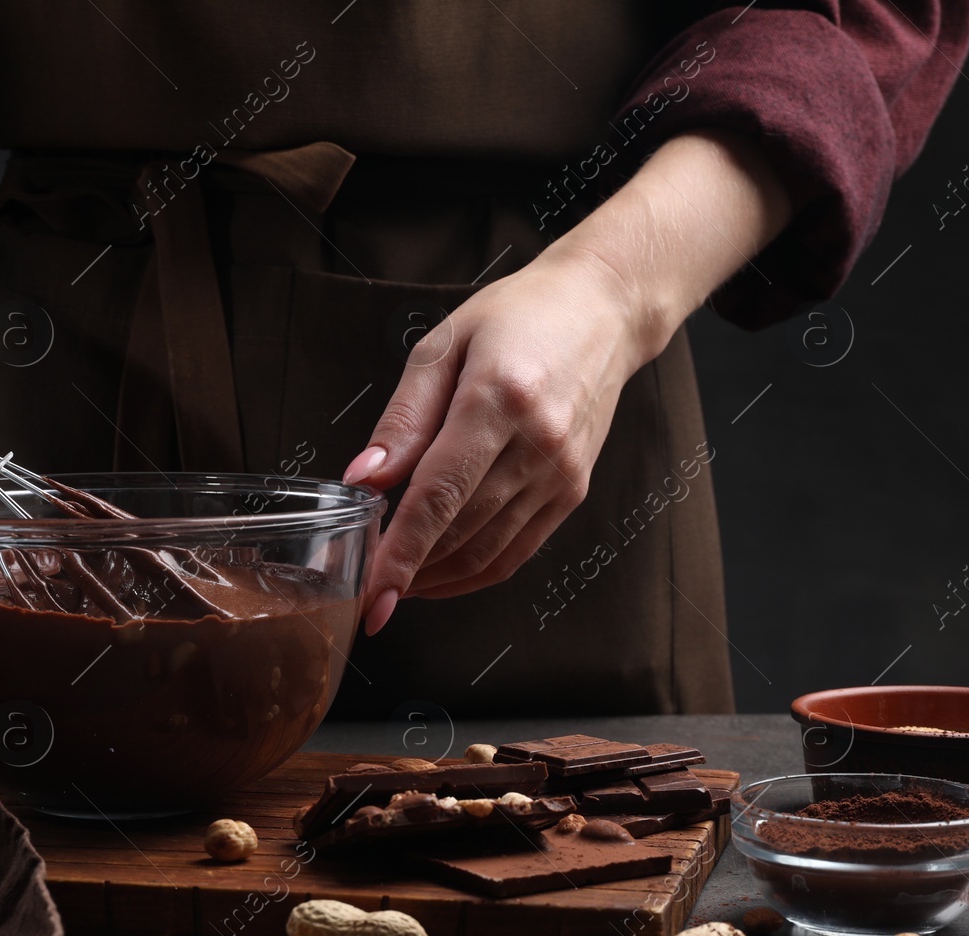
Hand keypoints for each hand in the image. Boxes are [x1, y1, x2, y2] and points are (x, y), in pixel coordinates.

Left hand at [346, 246, 647, 630]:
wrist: (603, 311)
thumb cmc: (517, 318)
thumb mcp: (443, 346)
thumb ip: (403, 418)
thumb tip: (365, 478)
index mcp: (498, 400)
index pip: (438, 494)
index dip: (402, 550)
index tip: (373, 591)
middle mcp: (537, 444)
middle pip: (461, 531)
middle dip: (409, 571)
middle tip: (368, 588)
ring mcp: (561, 473)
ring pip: (488, 551)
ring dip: (438, 579)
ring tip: (396, 584)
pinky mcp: (572, 490)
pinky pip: (518, 551)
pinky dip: (474, 573)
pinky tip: (439, 576)